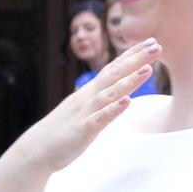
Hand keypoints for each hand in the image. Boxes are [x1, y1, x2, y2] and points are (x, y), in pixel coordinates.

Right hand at [6, 39, 158, 175]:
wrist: (36, 149)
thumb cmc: (62, 130)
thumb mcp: (84, 109)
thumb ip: (100, 98)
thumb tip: (118, 92)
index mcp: (90, 92)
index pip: (113, 68)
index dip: (132, 55)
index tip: (150, 42)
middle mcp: (88, 98)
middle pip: (115, 74)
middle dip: (136, 60)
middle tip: (156, 45)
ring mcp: (85, 113)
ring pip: (109, 94)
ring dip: (129, 81)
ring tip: (147, 69)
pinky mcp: (82, 130)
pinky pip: (99, 119)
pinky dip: (113, 110)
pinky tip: (127, 102)